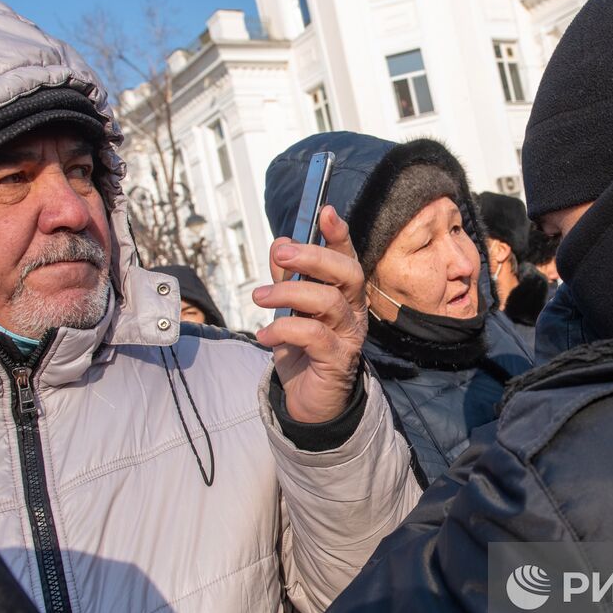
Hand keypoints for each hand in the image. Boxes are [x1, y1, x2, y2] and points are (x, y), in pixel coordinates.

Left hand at [253, 206, 367, 423]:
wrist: (309, 400)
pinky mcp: (337, 360)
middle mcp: (353, 311)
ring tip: (258, 298)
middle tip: (280, 256)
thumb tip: (280, 243)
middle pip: (346, 273)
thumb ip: (286, 278)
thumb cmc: (302, 349)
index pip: (347, 258)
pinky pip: (313, 335)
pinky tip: (263, 336)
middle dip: (313, 258)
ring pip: (328, 301)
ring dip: (288, 294)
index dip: (339, 234)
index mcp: (345, 294)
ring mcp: (349, 336)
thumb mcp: (289, 309)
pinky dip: (284, 330)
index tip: (326, 211)